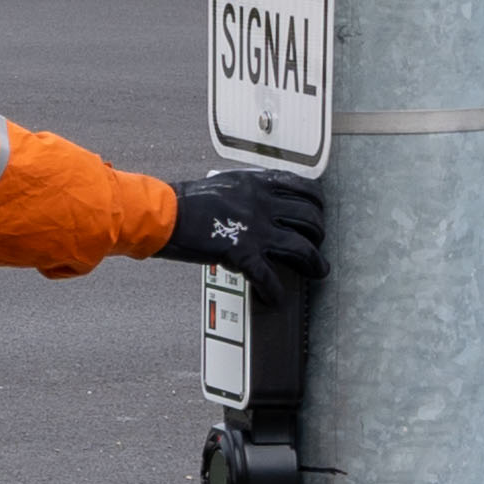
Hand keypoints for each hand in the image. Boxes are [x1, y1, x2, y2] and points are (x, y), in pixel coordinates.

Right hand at [159, 170, 330, 285]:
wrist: (164, 214)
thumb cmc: (183, 201)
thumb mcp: (223, 184)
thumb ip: (246, 192)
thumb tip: (256, 204)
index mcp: (257, 185)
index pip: (303, 188)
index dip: (318, 202)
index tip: (320, 210)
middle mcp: (262, 205)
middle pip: (309, 218)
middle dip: (319, 234)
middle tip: (318, 244)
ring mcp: (255, 230)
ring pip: (301, 247)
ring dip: (314, 262)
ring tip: (318, 271)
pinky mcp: (242, 254)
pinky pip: (268, 278)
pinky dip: (275, 292)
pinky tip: (275, 299)